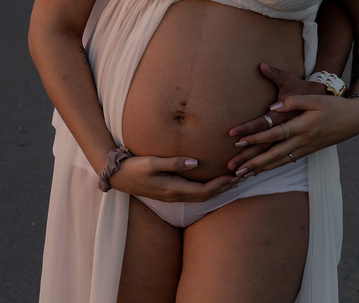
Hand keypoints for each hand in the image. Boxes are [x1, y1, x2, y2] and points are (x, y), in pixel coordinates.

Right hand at [109, 155, 239, 202]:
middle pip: (206, 196)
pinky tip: (211, 181)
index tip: (234, 175)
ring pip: (201, 196)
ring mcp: (172, 196)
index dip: (221, 185)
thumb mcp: (152, 162)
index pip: (204, 191)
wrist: (117, 177)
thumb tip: (195, 163)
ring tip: (231, 179)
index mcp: (173, 189)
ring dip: (217, 189)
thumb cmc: (134, 167)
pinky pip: (194, 193)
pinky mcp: (169, 192)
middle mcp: (175, 196)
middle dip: (224, 188)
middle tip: (241, 177)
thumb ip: (174, 163)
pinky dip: (207, 188)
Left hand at [226, 63, 324, 171]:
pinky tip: (261, 171)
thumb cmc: (333, 105)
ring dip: (260, 169)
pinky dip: (272, 168)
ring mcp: (305, 149)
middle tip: (234, 169)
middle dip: (253, 162)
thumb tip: (272, 108)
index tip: (238, 141)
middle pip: (274, 154)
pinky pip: (286, 162)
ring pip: (279, 162)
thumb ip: (292, 102)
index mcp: (303, 126)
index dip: (255, 138)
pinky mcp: (307, 152)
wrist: (353, 119)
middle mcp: (303, 141)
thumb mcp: (314, 98)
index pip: (274, 134)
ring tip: (242, 175)